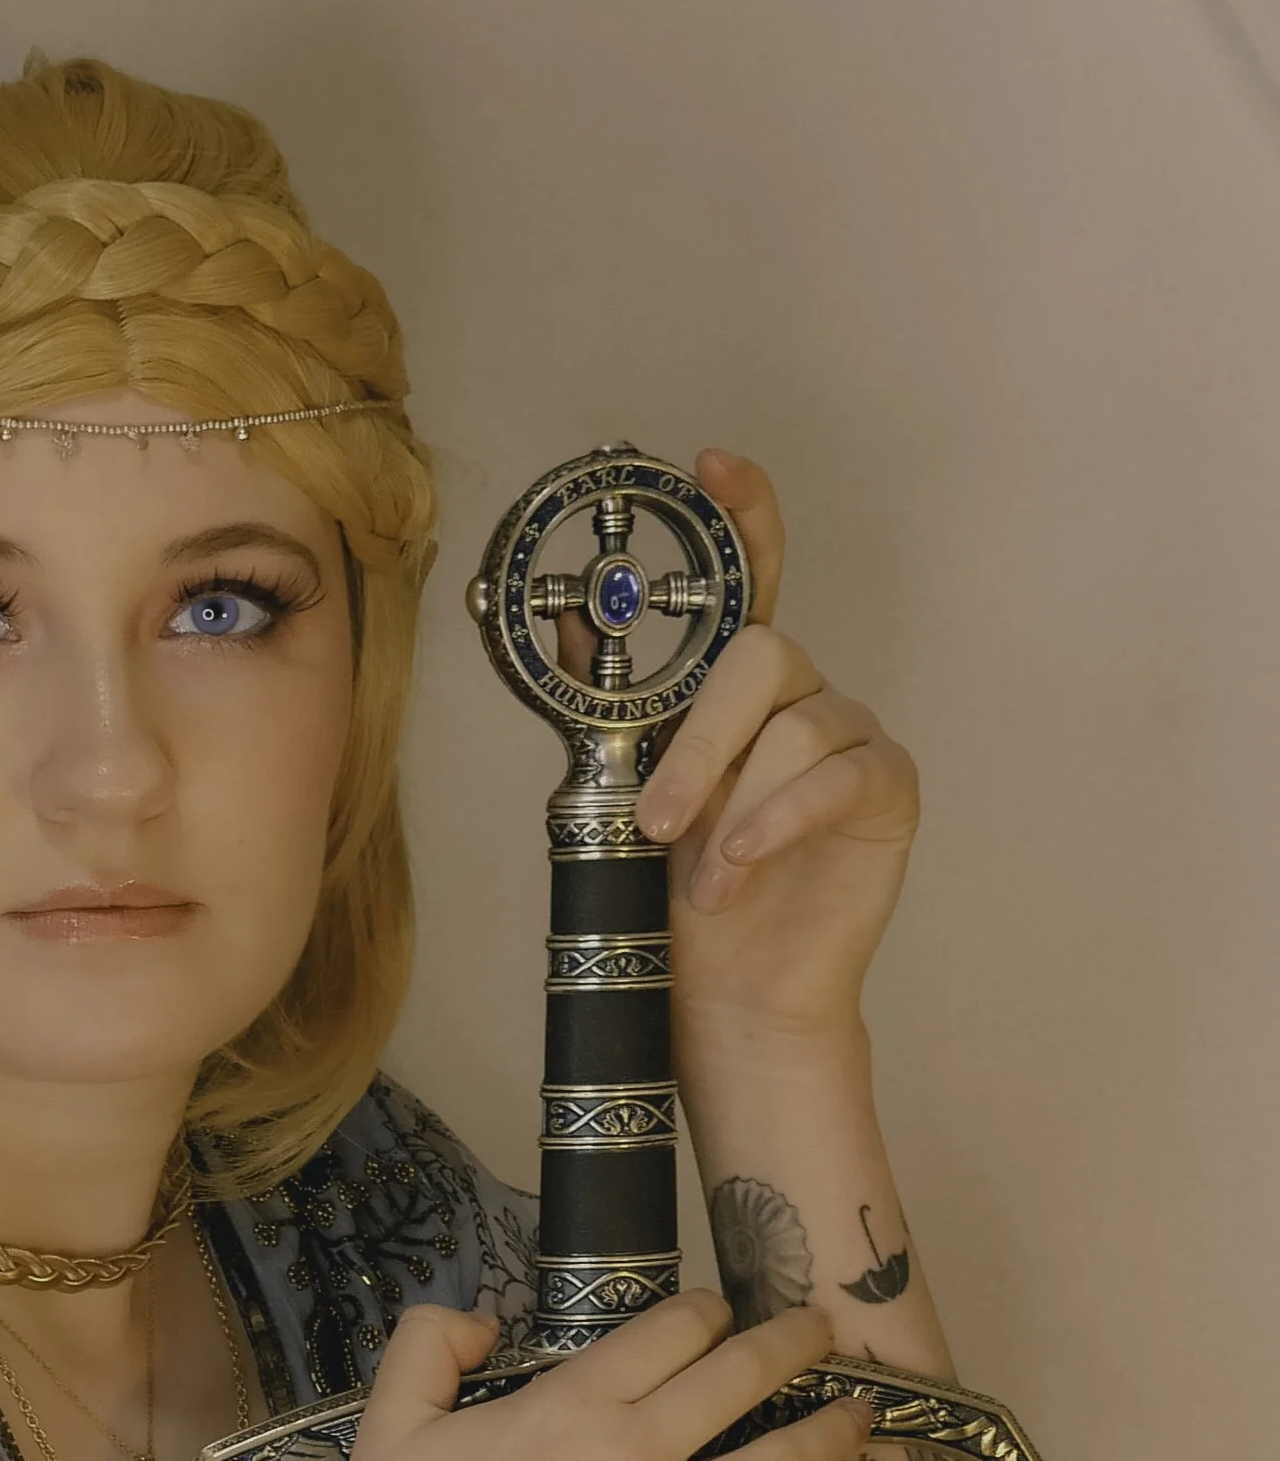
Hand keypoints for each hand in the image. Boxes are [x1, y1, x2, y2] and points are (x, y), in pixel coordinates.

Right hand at [311, 1293, 867, 1460]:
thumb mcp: (387, 1426)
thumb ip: (427, 1346)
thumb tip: (481, 1318)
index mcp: (576, 1402)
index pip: (672, 1329)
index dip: (705, 1308)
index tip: (718, 1310)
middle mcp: (641, 1453)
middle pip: (743, 1375)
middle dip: (793, 1341)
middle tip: (821, 1327)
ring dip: (832, 1427)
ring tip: (863, 1410)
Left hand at [605, 448, 919, 1050]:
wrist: (733, 995)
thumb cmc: (683, 899)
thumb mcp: (631, 796)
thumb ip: (619, 705)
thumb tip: (573, 619)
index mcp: (739, 688)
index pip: (750, 576)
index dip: (740, 514)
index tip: (709, 464)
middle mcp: (801, 695)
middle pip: (763, 656)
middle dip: (700, 741)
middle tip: (656, 820)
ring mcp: (851, 736)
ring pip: (796, 725)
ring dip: (733, 808)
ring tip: (704, 879)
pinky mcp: (888, 787)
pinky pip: (839, 775)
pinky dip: (779, 821)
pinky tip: (742, 868)